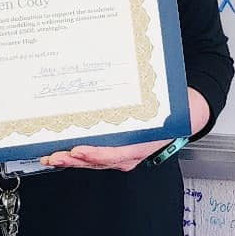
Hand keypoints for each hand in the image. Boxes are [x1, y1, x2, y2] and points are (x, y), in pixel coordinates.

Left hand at [40, 88, 209, 172]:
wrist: (184, 115)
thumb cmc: (172, 110)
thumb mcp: (165, 102)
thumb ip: (148, 97)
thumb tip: (138, 74)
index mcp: (143, 144)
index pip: (117, 153)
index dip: (96, 153)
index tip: (79, 150)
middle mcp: (131, 154)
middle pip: (99, 160)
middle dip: (75, 160)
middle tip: (54, 156)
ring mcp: (122, 155)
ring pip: (93, 161)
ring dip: (71, 160)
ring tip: (50, 157)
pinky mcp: (115, 152)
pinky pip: (94, 157)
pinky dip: (77, 156)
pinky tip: (62, 153)